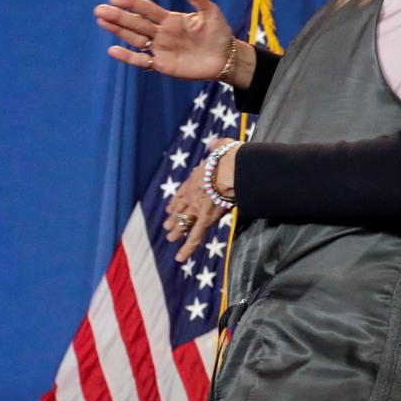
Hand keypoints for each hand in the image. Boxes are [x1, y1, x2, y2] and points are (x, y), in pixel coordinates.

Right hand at [95, 0, 236, 80]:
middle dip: (118, 16)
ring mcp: (160, 48)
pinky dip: (128, 57)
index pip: (147, 9)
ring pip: (134, 38)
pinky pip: (142, 60)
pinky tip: (113, 50)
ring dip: (118, 31)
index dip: (133, 4)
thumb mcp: (210, 13)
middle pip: (136, 23)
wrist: (225, 58)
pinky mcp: (162, 64)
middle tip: (99, 10)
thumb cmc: (218, 33)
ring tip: (101, 21)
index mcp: (170, 18)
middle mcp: (161, 32)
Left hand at [164, 137, 237, 261]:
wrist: (233, 168)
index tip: (171, 208)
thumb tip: (216, 143)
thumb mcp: (222, 146)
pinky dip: (187, 249)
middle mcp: (193, 193)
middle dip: (174, 218)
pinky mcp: (205, 219)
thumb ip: (217, 145)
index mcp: (197, 177)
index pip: (183, 192)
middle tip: (167, 226)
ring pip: (184, 222)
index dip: (177, 202)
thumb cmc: (232, 156)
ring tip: (171, 238)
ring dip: (177, 231)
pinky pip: (195, 237)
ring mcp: (197, 207)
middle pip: (181, 208)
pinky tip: (179, 258)